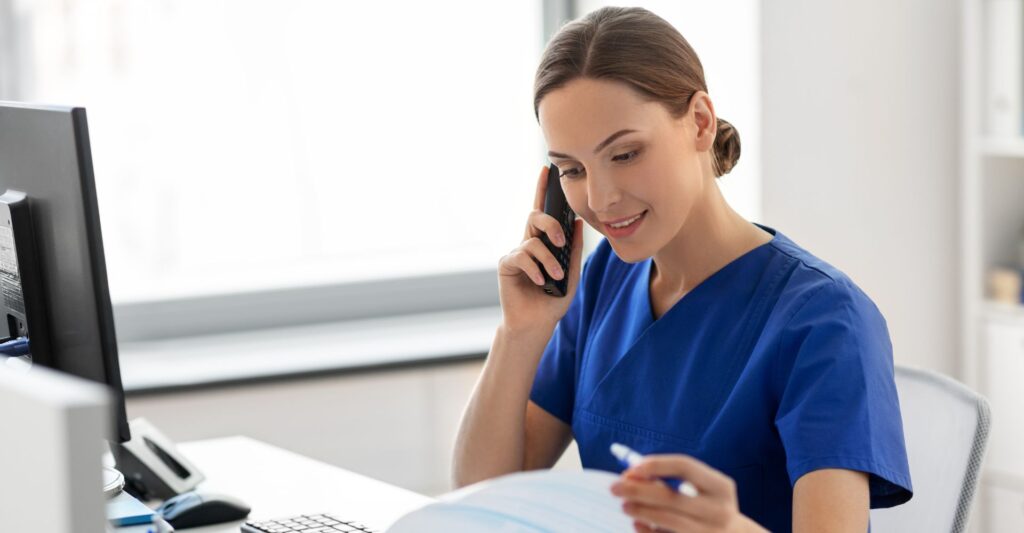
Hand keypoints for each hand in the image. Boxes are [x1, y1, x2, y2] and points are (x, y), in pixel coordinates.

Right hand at [497, 165, 583, 331]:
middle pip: (536, 217)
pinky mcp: (506, 265)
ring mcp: (516, 253)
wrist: (536, 325)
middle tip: (561, 240)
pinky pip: (522, 256)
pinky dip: (535, 268)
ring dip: (548, 258)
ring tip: (555, 276)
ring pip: (532, 240)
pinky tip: (540, 282)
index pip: (544, 211)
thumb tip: (578, 223)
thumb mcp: (571, 274)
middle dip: (550, 223)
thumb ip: (574, 250)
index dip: (543, 190)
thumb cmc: (553, 301)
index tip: (546, 169)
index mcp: (544, 243)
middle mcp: (528, 243)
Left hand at [610, 455, 767, 532]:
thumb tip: (632, 475)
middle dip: (638, 490)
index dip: (656, 464)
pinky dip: (647, 531)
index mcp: (721, 487)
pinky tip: (637, 522)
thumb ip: (673, 480)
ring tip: (624, 504)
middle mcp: (718, 510)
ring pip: (666, 519)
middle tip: (615, 487)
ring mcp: (709, 532)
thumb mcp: (703, 489)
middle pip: (670, 496)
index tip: (631, 468)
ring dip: (640, 510)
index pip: (684, 466)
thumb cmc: (710, 506)